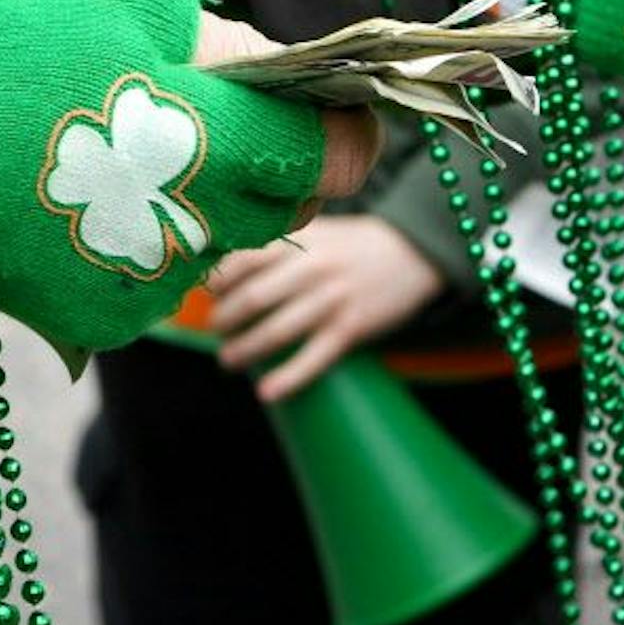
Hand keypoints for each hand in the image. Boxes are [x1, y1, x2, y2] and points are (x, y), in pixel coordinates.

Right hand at [0, 0, 379, 353]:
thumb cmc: (12, 46)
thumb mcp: (132, 3)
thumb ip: (232, 45)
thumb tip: (287, 78)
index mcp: (207, 138)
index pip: (333, 158)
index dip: (343, 134)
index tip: (328, 114)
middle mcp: (188, 225)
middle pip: (286, 208)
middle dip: (267, 168)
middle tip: (203, 123)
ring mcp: (145, 284)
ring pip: (221, 245)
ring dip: (198, 207)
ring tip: (117, 157)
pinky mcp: (104, 323)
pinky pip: (162, 283)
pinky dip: (142, 247)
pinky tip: (82, 205)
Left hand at [205, 215, 440, 401]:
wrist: (416, 251)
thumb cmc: (354, 243)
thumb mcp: (317, 231)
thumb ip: (278, 242)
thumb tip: (226, 261)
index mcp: (300, 242)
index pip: (244, 260)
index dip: (218, 280)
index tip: (207, 293)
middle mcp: (312, 269)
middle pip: (253, 299)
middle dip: (225, 320)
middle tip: (216, 330)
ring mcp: (332, 299)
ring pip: (277, 332)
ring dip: (245, 350)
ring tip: (228, 360)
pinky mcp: (351, 328)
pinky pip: (314, 358)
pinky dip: (288, 378)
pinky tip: (266, 392)